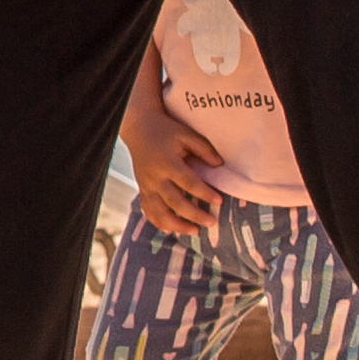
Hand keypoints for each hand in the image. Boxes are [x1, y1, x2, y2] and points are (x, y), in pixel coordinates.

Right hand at [117, 83, 221, 237]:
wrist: (139, 128)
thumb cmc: (167, 131)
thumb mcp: (187, 134)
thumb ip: (204, 149)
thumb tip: (219, 165)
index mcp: (167, 162)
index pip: (188, 182)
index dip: (204, 193)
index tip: (220, 201)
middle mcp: (155, 177)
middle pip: (175, 202)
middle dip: (194, 215)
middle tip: (212, 222)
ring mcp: (146, 185)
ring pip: (159, 212)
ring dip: (177, 225)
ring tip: (194, 231)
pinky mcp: (142, 189)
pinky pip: (148, 210)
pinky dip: (158, 222)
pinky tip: (171, 231)